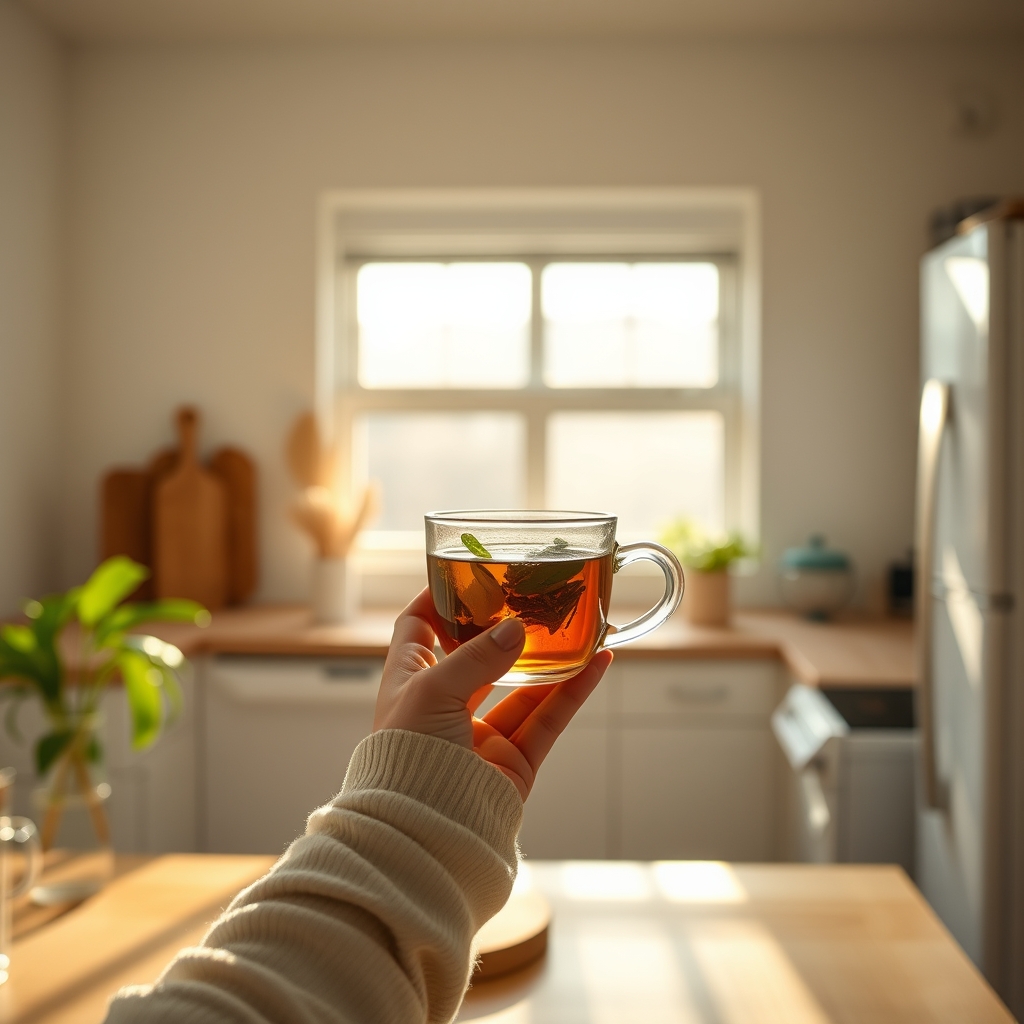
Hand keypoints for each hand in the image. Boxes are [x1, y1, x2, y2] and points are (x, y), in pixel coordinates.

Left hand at [374, 588, 611, 799]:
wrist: (424, 834)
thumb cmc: (407, 757)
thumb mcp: (432, 691)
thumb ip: (476, 657)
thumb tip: (517, 628)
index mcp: (409, 683)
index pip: (417, 630)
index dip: (437, 601)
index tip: (467, 574)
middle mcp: (443, 707)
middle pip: (478, 656)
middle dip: (506, 628)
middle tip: (534, 597)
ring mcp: (479, 736)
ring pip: (523, 687)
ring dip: (552, 659)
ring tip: (582, 626)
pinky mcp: (513, 762)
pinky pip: (548, 718)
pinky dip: (574, 690)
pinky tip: (598, 662)